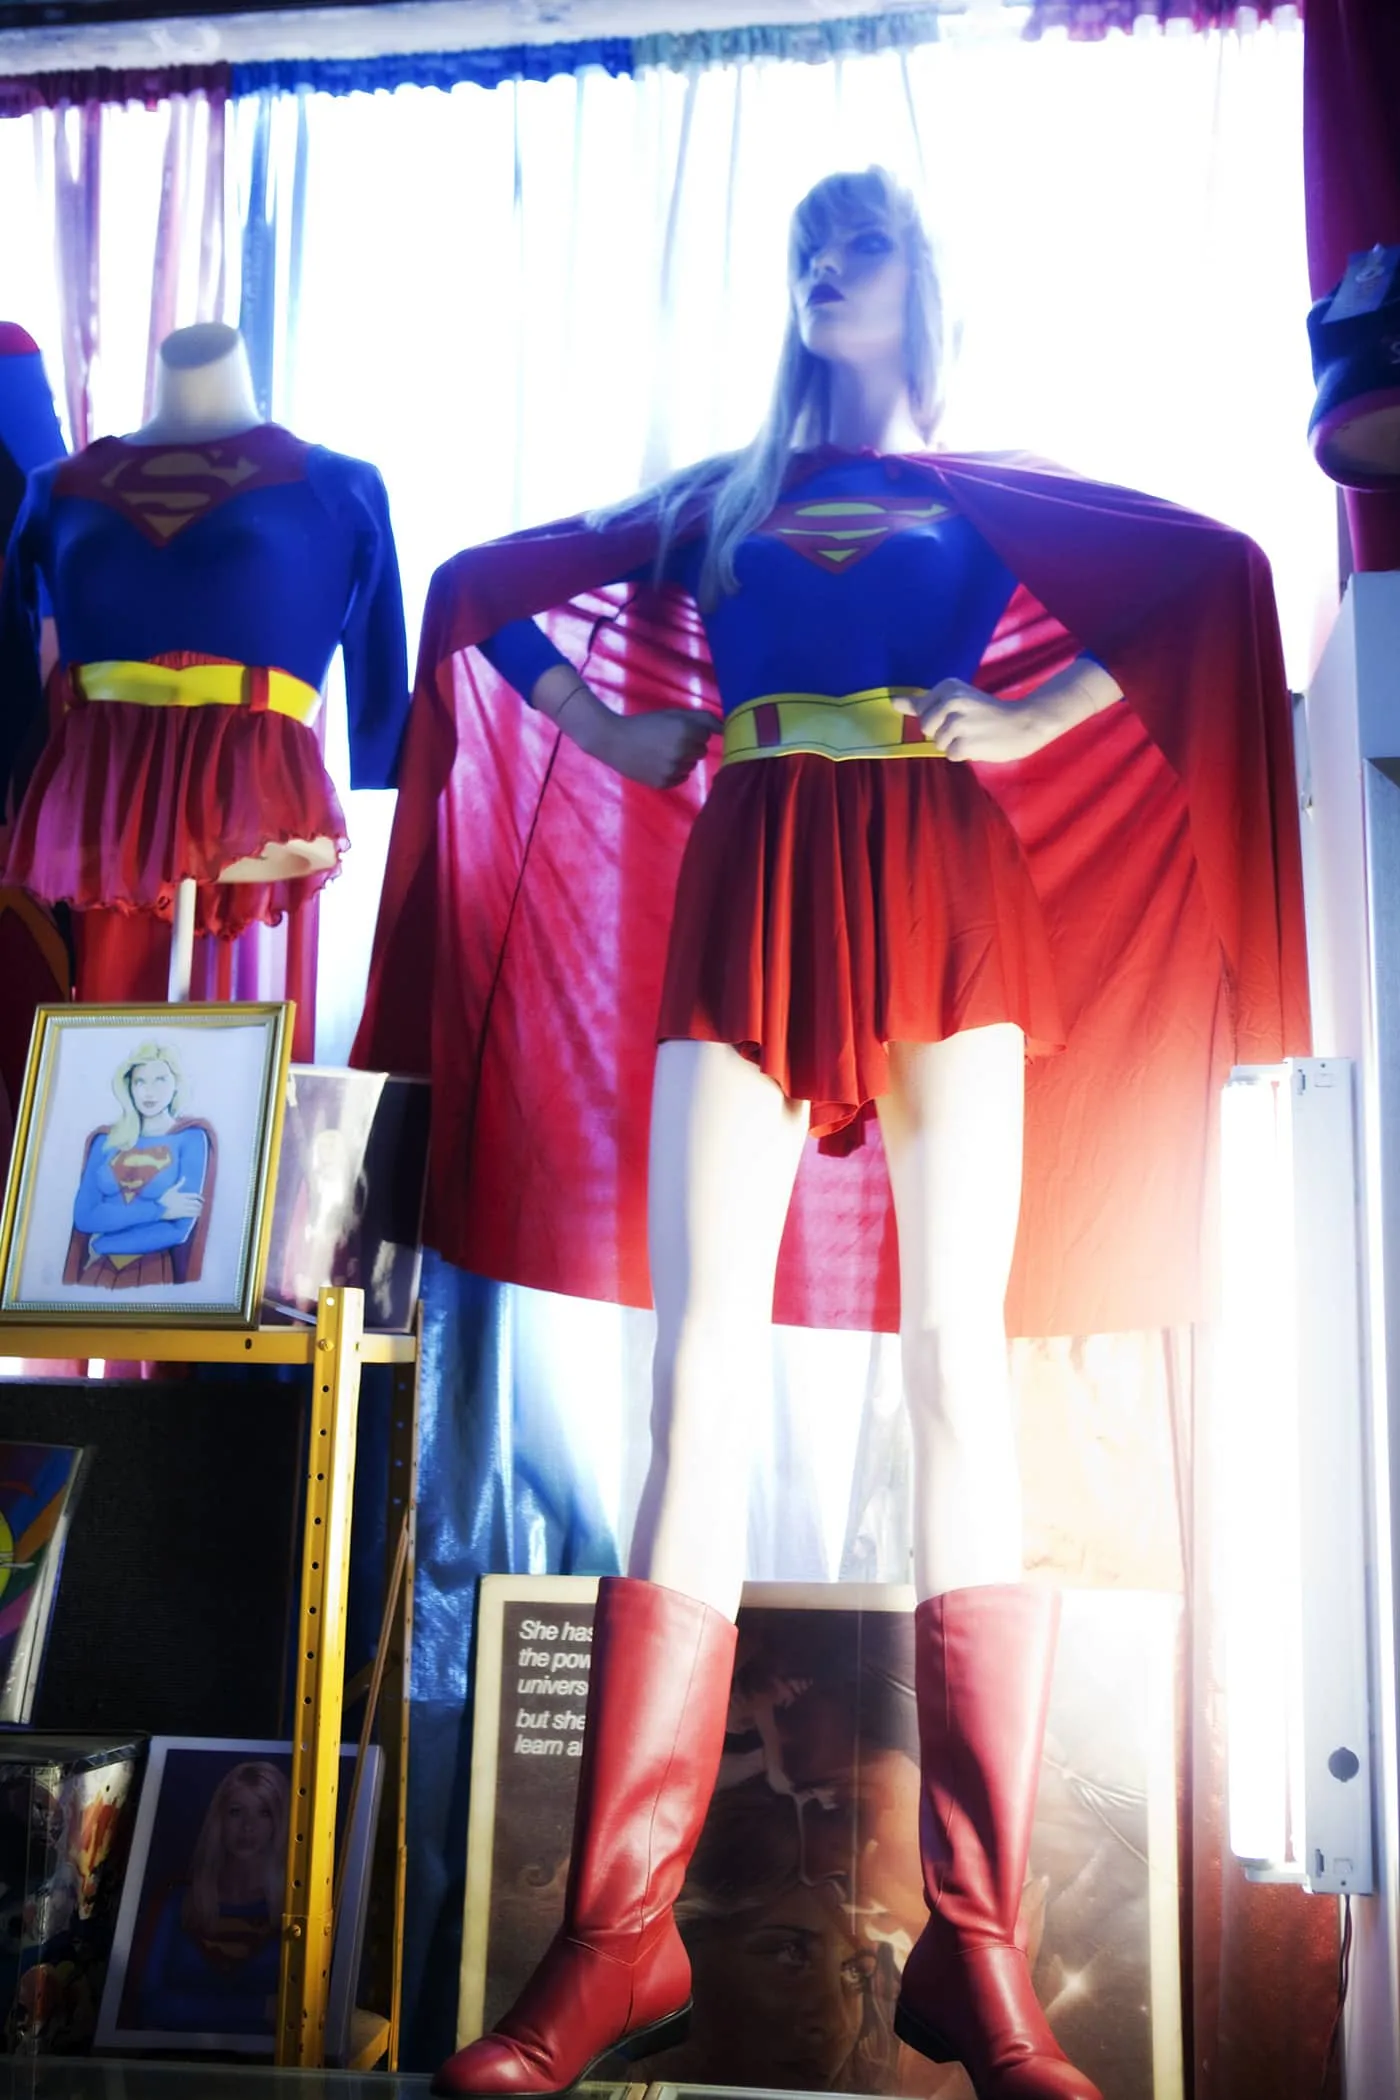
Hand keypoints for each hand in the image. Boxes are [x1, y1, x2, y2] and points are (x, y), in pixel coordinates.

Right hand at [159, 1177, 203, 1220]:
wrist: (157, 1207)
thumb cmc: (163, 1197)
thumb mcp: (171, 1189)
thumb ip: (179, 1183)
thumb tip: (184, 1177)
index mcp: (182, 1195)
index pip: (194, 1196)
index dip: (200, 1197)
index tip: (202, 1199)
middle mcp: (184, 1202)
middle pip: (196, 1203)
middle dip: (200, 1204)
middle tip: (201, 1206)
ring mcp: (183, 1208)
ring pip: (195, 1209)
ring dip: (199, 1210)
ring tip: (200, 1210)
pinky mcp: (181, 1215)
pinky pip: (191, 1215)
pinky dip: (195, 1214)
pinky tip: (197, 1215)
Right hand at [605, 707, 716, 789]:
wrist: (615, 741)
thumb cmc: (645, 724)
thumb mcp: (673, 714)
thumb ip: (702, 718)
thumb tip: (726, 728)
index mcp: (686, 732)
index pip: (706, 735)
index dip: (693, 730)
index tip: (676, 729)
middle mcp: (683, 752)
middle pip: (701, 751)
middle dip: (690, 745)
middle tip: (669, 740)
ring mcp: (674, 770)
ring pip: (692, 766)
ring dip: (683, 759)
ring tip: (662, 752)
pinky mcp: (665, 783)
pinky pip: (682, 778)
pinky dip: (674, 772)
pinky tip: (659, 763)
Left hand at [897, 678, 1050, 762]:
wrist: (1023, 723)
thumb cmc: (987, 713)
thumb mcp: (956, 700)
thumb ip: (923, 702)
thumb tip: (893, 702)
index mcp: (948, 688)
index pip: (922, 713)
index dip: (938, 719)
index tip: (959, 714)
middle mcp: (951, 702)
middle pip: (926, 729)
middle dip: (943, 733)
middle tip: (966, 727)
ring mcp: (958, 723)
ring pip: (938, 744)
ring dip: (954, 744)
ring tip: (974, 735)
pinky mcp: (965, 743)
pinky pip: (951, 755)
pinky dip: (963, 754)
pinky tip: (978, 744)